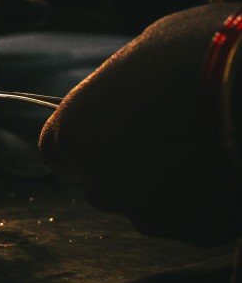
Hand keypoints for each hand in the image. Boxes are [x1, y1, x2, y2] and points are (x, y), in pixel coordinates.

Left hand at [38, 4, 241, 245]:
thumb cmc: (197, 54)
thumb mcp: (149, 47)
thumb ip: (127, 81)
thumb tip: (139, 83)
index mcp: (75, 132)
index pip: (58, 150)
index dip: (88, 138)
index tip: (117, 124)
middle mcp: (100, 183)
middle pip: (106, 179)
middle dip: (133, 162)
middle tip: (175, 130)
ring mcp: (148, 216)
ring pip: (152, 203)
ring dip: (173, 183)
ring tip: (210, 143)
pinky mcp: (194, 235)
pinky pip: (194, 218)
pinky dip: (207, 199)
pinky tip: (229, 163)